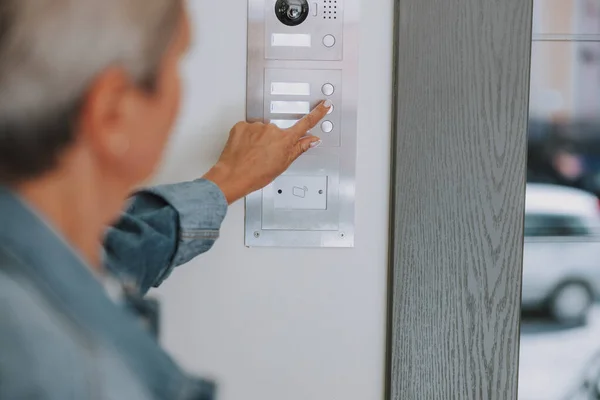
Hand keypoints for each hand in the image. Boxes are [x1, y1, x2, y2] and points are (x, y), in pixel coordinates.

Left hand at [203, 100, 331, 203]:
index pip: (306, 123)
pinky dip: (247, 138)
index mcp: (285, 140)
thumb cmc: (256, 175)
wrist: (233, 176)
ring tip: (253, 154)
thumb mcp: (283, 164)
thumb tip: (312, 140)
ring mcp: (256, 126)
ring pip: (262, 130)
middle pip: (278, 131)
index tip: (325, 105)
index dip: (317, 113)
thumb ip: (299, 148)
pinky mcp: (242, 125)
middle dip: (273, 141)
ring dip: (259, 139)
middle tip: (265, 156)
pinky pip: (248, 129)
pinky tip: (245, 149)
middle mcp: (272, 129)